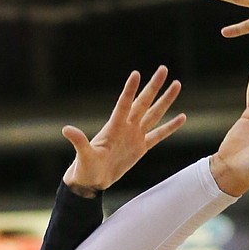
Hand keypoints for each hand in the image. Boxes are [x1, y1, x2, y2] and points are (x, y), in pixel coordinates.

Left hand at [63, 66, 184, 194]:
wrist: (92, 180)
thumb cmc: (85, 168)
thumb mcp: (83, 156)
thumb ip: (78, 142)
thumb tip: (66, 130)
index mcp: (114, 127)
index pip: (124, 104)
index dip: (129, 91)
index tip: (136, 74)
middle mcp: (126, 127)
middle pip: (144, 103)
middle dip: (154, 87)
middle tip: (163, 69)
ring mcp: (135, 136)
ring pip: (154, 114)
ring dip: (165, 100)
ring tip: (176, 84)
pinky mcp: (141, 147)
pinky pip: (159, 135)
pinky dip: (170, 127)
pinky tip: (181, 117)